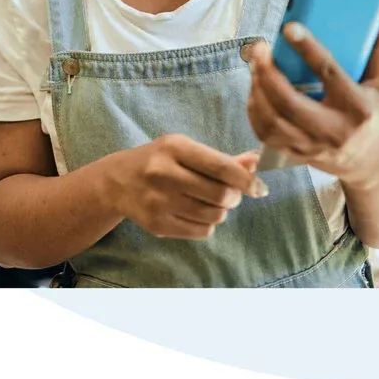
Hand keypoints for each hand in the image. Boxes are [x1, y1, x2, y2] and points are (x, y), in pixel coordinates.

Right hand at [104, 134, 268, 240]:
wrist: (118, 182)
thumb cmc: (160, 161)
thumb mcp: (186, 150)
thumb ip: (222, 158)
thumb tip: (256, 163)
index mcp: (174, 147)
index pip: (221, 167)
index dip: (247, 180)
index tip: (260, 187)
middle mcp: (164, 173)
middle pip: (220, 195)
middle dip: (235, 197)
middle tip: (232, 194)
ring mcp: (159, 201)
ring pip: (213, 215)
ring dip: (222, 211)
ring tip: (213, 202)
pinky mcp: (157, 225)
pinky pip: (201, 231)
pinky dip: (208, 224)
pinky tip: (198, 213)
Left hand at [246, 13, 378, 185]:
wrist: (372, 162)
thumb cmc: (375, 112)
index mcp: (358, 107)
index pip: (329, 73)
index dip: (307, 49)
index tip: (288, 27)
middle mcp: (335, 130)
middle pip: (289, 102)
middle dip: (268, 73)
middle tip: (259, 48)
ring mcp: (313, 146)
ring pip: (272, 121)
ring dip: (257, 91)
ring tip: (255, 66)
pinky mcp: (297, 155)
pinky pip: (265, 135)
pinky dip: (254, 110)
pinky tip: (255, 90)